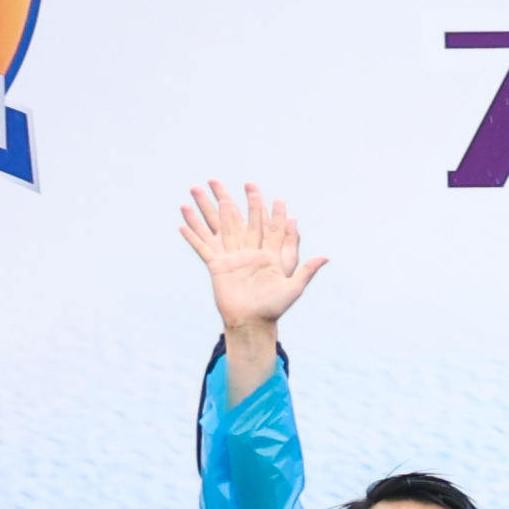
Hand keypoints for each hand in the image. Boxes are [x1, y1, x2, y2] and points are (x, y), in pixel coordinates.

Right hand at [175, 180, 326, 343]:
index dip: (276, 215)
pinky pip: (203, 248)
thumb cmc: (273, 309)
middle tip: (246, 185)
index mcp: (268, 256)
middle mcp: (250, 253)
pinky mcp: (217, 267)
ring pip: (222, 229)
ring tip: (205, 194)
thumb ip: (306, 271)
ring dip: (212, 212)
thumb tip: (326, 257)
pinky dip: (193, 237)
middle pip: (246, 222)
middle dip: (246, 204)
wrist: (251, 323)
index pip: (273, 230)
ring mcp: (232, 258)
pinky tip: (182, 224)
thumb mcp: (293, 289)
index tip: (278, 199)